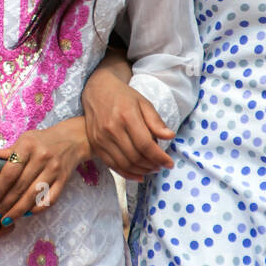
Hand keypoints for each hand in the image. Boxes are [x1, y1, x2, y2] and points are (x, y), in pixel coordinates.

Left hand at [0, 119, 90, 226]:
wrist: (73, 138)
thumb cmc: (44, 140)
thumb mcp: (25, 139)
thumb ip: (8, 151)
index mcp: (27, 146)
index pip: (9, 172)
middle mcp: (41, 158)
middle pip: (20, 187)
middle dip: (4, 205)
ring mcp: (54, 170)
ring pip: (33, 195)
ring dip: (18, 211)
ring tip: (6, 220)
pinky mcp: (63, 180)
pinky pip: (50, 199)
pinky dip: (38, 208)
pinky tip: (26, 214)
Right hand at [82, 65, 172, 179]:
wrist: (97, 90)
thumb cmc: (123, 96)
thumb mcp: (143, 102)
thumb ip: (156, 121)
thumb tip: (170, 136)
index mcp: (126, 116)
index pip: (145, 144)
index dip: (159, 157)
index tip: (169, 163)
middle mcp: (111, 128)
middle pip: (135, 156)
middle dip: (152, 165)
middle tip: (161, 166)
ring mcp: (101, 138)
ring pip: (124, 164)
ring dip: (141, 171)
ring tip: (151, 169)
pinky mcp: (95, 144)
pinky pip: (112, 165)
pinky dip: (126, 174)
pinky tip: (138, 175)